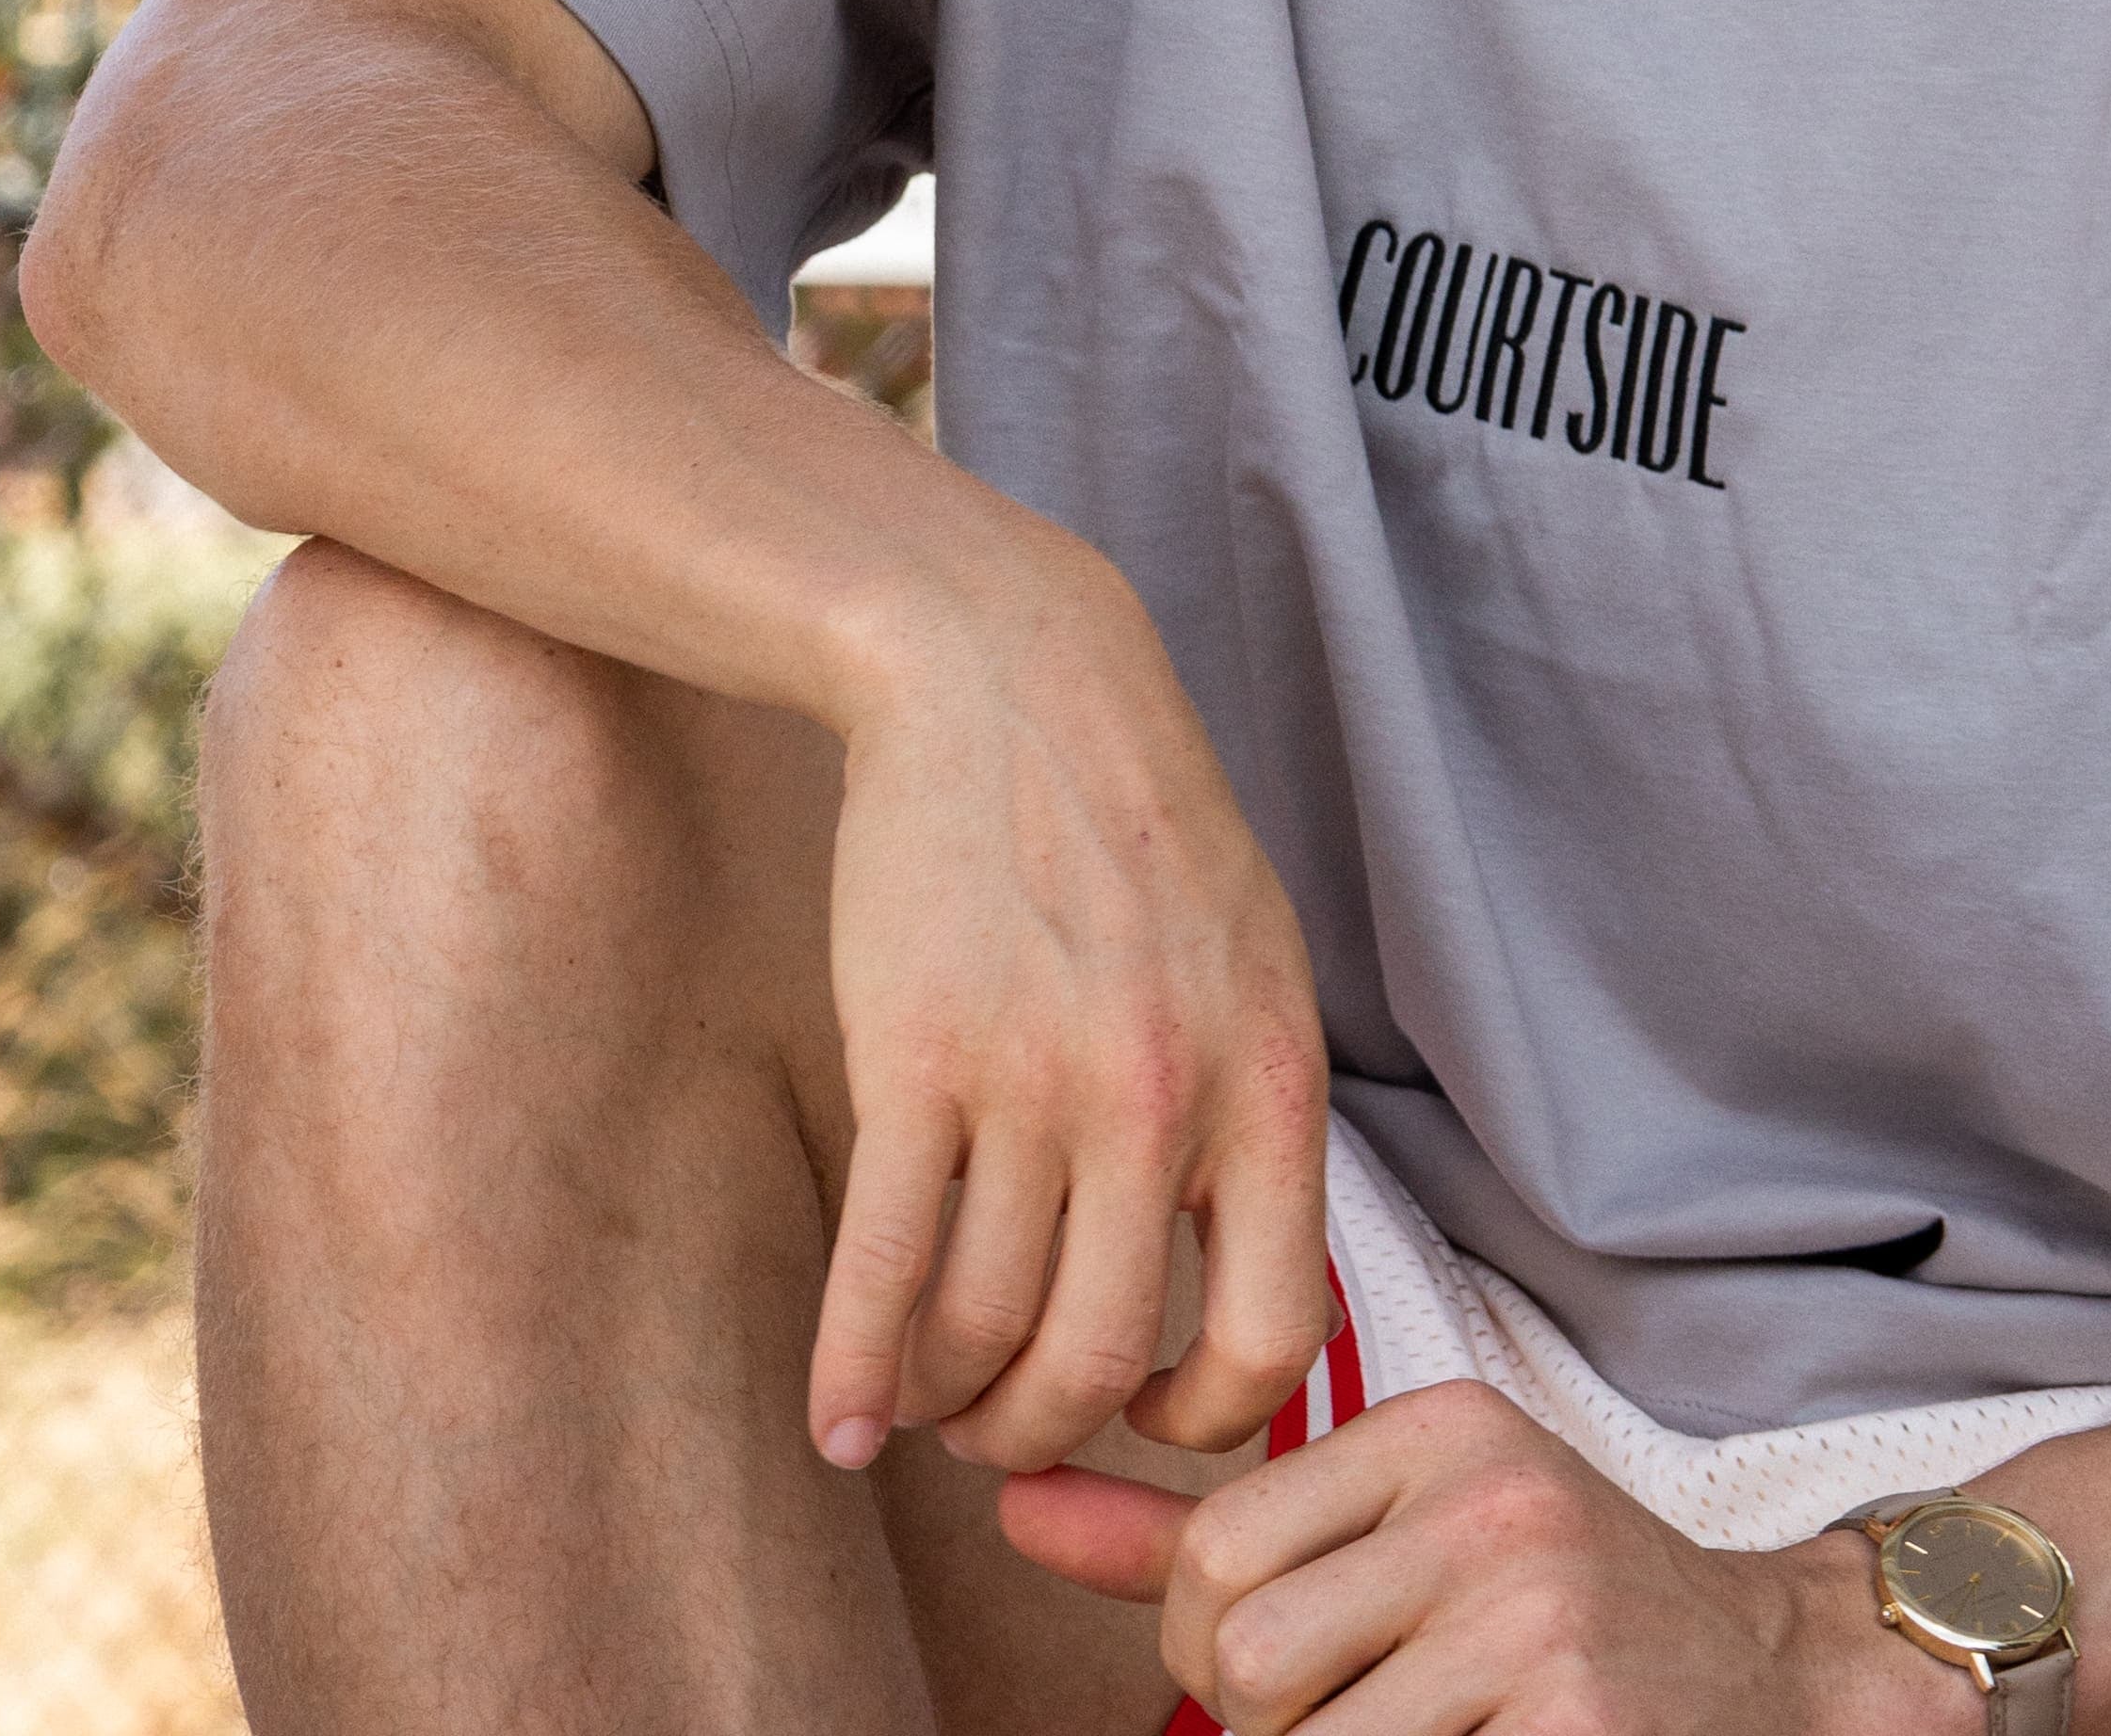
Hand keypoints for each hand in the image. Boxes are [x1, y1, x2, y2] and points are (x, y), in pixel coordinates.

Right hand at [804, 492, 1334, 1476]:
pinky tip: (838, 1422)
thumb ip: (1255, 1122)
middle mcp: (1162, 1096)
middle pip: (1102, 1360)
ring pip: (984, 1331)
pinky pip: (883, 1268)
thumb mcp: (1255, 967)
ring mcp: (1034, 1079)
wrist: (1007, 678)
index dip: (1203, 1421)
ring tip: (928, 1398)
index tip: (1144, 1414)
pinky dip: (853, 1375)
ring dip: (947, 1400)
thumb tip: (1248, 1299)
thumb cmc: (1135, 828)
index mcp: (1269, 1081)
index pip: (1272, 1339)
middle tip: (1003, 1431)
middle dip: (1044, 1431)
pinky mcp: (911, 1056)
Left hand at [999, 1382, 1969, 1731]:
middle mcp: (1489, 1501)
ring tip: (1423, 1733)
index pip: (1214, 1560)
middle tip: (1357, 1720)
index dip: (1216, 1655)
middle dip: (1268, 1728)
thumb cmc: (1548, 1612)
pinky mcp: (1573, 1728)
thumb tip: (1005, 1499)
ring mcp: (1539, 1617)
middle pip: (1245, 1663)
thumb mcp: (1388, 1533)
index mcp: (1437, 1428)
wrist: (1773, 1680)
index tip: (1298, 1671)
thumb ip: (1189, 1532)